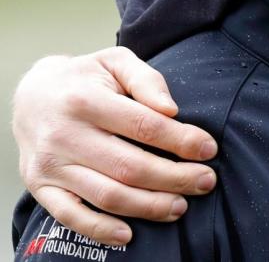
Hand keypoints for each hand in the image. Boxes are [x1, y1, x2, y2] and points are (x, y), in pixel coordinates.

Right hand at [12, 47, 219, 244]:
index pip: (143, 126)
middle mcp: (64, 135)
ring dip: (148, 206)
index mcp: (85, 100)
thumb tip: (171, 109)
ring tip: (180, 206)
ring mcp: (50, 165)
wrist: (31, 95)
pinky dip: (100, 229)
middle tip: (206, 182)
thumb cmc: (86, 78)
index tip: (209, 149)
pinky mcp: (39, 187)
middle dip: (175, 178)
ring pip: (107, 195)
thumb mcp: (116, 62)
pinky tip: (129, 233)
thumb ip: (146, 79)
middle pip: (129, 166)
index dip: (181, 140)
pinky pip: (69, 216)